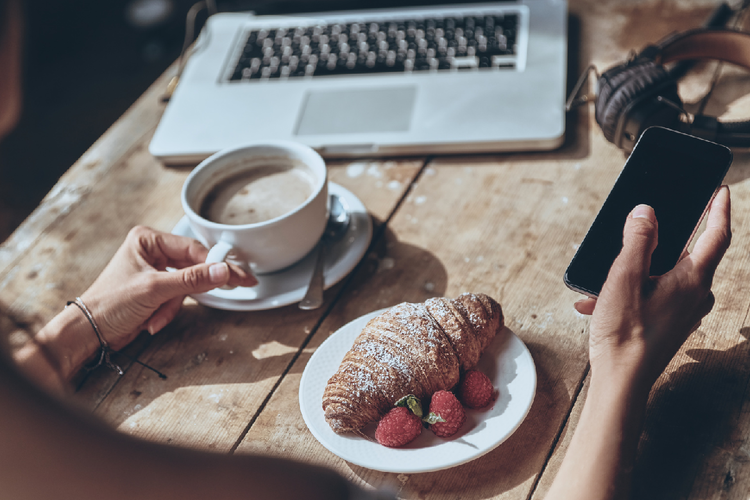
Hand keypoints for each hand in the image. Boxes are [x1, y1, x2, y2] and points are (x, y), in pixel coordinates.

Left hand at [80, 226, 256, 350]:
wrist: (89, 332)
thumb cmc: (110, 304)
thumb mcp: (155, 289)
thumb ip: (192, 279)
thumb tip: (222, 271)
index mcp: (147, 240)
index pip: (192, 248)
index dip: (215, 263)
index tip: (236, 274)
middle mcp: (151, 252)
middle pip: (192, 267)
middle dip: (196, 287)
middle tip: (238, 284)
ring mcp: (154, 272)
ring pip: (186, 286)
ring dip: (173, 306)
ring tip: (155, 317)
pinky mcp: (156, 291)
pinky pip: (177, 299)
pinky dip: (167, 312)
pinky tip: (151, 321)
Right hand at [574, 186, 730, 389]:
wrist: (621, 381)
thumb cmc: (624, 332)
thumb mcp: (625, 276)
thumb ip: (638, 239)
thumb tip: (647, 212)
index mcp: (693, 280)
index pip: (717, 235)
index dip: (720, 210)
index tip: (721, 191)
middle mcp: (697, 296)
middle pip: (691, 254)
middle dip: (662, 241)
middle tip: (645, 228)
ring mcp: (685, 313)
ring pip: (667, 277)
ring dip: (636, 272)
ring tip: (603, 282)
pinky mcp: (671, 325)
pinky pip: (656, 296)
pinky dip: (631, 292)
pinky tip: (599, 302)